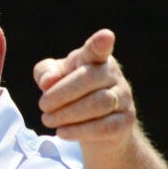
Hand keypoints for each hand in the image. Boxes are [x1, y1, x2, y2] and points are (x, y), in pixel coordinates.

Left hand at [32, 29, 134, 145]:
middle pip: (89, 79)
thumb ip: (46, 72)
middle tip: (42, 106)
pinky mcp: (125, 122)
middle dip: (61, 94)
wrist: (98, 130)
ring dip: (67, 114)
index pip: (98, 49)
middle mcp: (113, 75)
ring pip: (98, 104)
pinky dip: (80, 131)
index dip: (101, 43)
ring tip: (48, 120)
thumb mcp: (54, 79)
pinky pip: (104, 127)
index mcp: (95, 59)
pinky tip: (63, 132)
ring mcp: (123, 98)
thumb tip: (48, 81)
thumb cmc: (72, 95)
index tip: (105, 36)